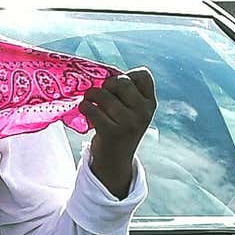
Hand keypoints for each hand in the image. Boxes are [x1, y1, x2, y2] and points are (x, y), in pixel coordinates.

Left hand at [80, 67, 157, 196]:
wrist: (115, 161)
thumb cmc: (119, 128)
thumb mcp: (132, 111)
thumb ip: (126, 93)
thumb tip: (102, 73)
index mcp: (150, 104)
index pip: (143, 75)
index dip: (126, 75)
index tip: (117, 87)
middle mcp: (143, 112)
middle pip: (121, 82)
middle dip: (106, 84)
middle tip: (100, 93)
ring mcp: (129, 123)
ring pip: (103, 95)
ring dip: (91, 95)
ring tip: (89, 101)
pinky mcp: (112, 132)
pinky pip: (92, 109)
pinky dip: (84, 107)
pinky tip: (85, 111)